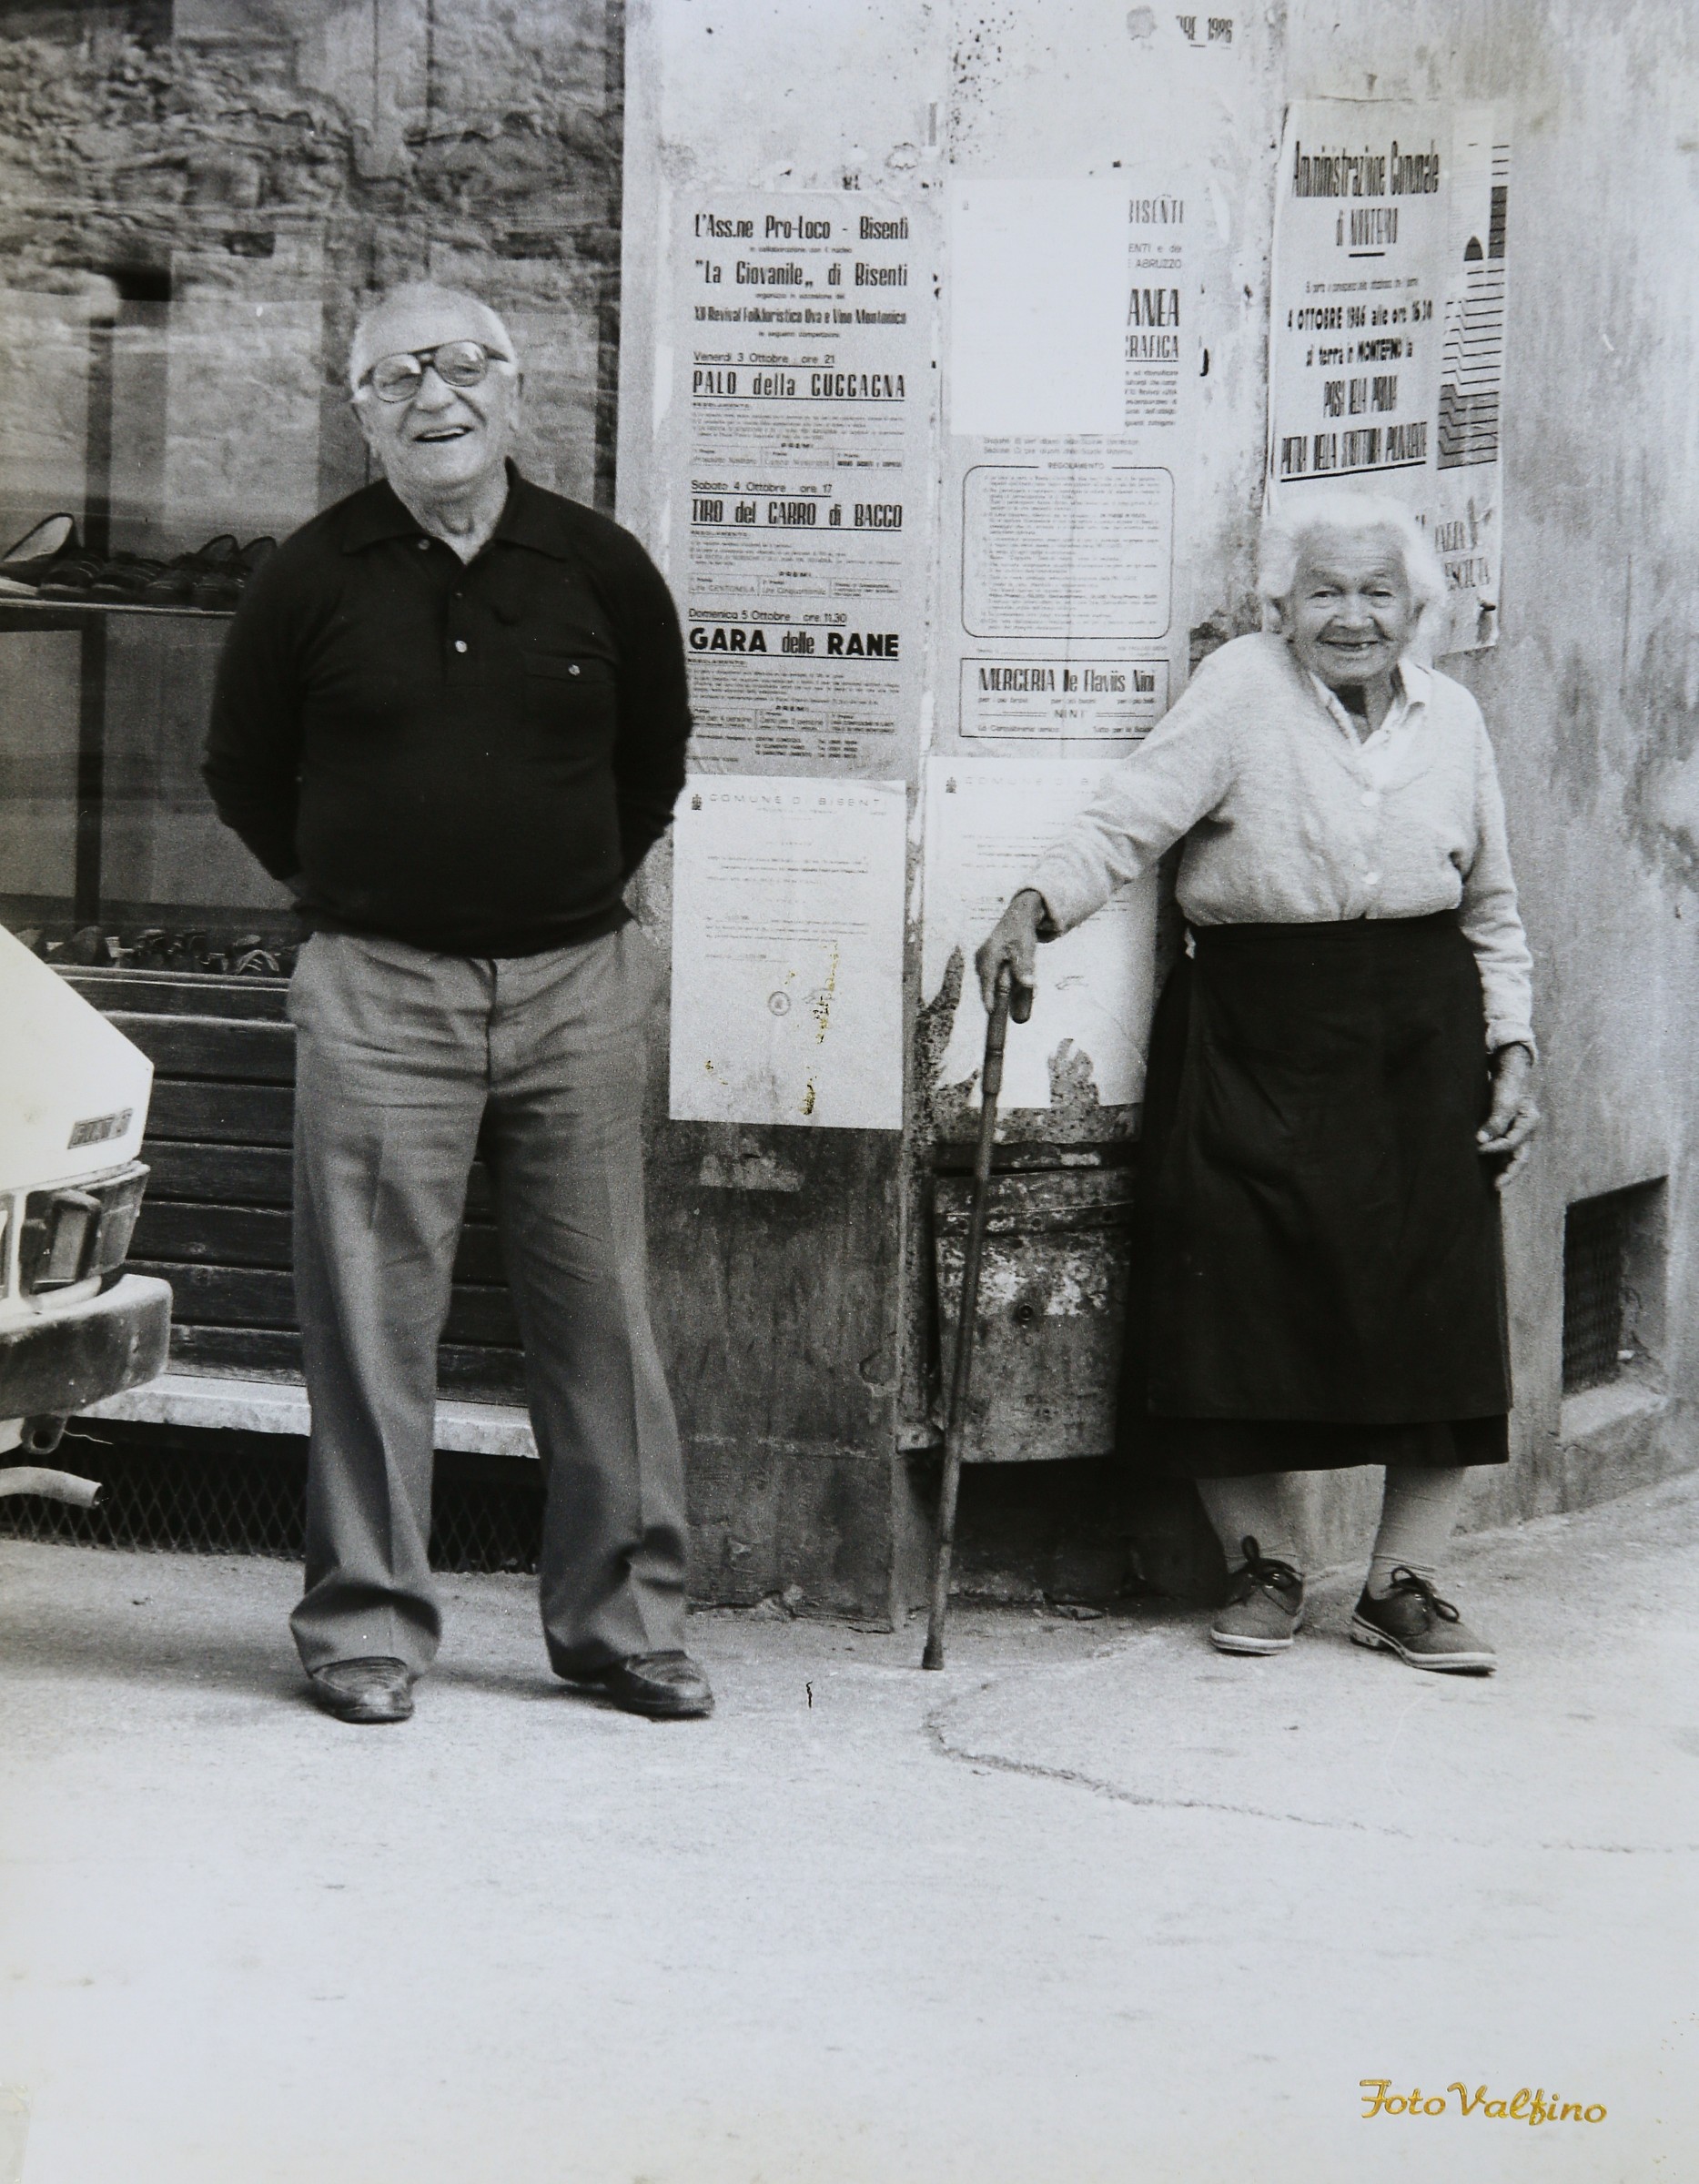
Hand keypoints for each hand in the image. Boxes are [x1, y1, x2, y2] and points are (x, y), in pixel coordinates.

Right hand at [974, 889, 1042, 1022]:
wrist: (1018, 918)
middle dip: (1000, 995)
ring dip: (1005, 986)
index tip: (991, 1012)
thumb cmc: (1022, 933)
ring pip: (994, 981)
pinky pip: (995, 977)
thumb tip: (1029, 985)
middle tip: (1006, 1009)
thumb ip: (1026, 967)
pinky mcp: (986, 963)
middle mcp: (981, 958)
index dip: (988, 998)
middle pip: (989, 984)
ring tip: (1017, 987)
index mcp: (988, 955)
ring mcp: (982, 961)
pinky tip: (1016, 979)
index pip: (987, 981)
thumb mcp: (1026, 949)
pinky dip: (1005, 981)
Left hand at [1478, 1043, 1538, 1188]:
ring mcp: (1519, 1134)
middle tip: (1496, 1186)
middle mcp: (1527, 1131)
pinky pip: (1505, 1153)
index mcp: (1530, 1121)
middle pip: (1520, 1157)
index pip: (1512, 1142)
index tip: (1476, 1147)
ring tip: (1492, 1185)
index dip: (1494, 1147)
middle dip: (1509, 1173)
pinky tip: (1488, 1173)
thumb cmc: (1504, 1085)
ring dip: (1502, 1171)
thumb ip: (1494, 1120)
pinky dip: (1497, 1163)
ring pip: (1513, 1158)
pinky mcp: (1509, 1134)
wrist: (1505, 1075)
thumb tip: (1481, 1141)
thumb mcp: (1501, 1100)